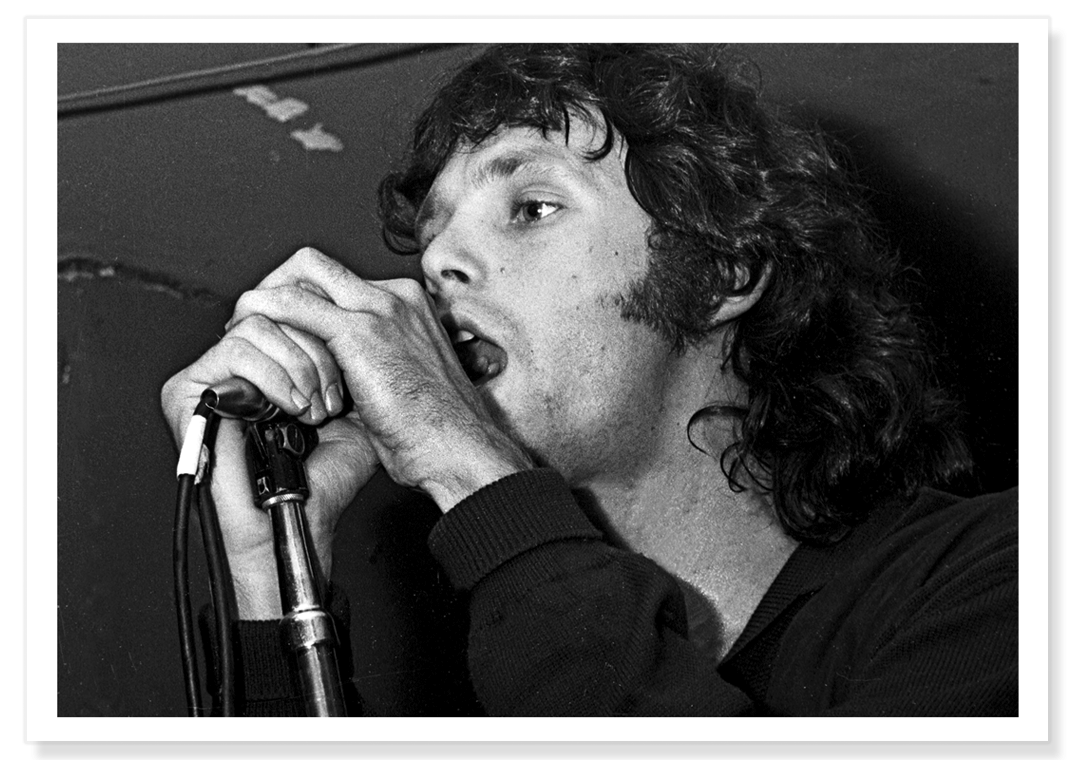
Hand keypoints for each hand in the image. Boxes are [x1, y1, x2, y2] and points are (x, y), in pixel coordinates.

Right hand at [161, 314, 377, 617]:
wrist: (297, 522)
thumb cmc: (320, 482)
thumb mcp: (352, 412)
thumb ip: (348, 365)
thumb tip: (352, 323)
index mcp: (274, 366)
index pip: (295, 311)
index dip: (326, 334)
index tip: (346, 384)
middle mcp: (241, 367)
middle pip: (277, 311)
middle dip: (316, 353)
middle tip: (330, 401)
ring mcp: (212, 376)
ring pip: (257, 326)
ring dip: (296, 366)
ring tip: (310, 409)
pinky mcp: (186, 390)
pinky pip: (233, 352)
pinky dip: (271, 375)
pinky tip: (288, 407)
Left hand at [228, 246, 532, 510]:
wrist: (459, 448)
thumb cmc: (436, 433)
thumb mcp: (402, 386)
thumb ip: (369, 367)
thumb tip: (332, 379)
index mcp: (409, 308)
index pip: (340, 282)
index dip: (303, 300)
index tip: (282, 328)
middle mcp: (396, 298)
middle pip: (318, 265)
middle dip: (278, 285)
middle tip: (253, 320)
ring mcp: (380, 309)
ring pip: (303, 272)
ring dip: (267, 297)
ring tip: (243, 329)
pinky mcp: (361, 331)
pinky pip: (295, 305)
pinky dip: (265, 313)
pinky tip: (248, 333)